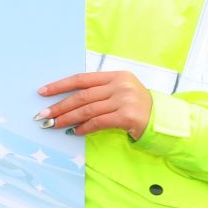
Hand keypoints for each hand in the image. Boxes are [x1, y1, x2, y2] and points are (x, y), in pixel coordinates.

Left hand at [37, 70, 151, 139]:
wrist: (164, 120)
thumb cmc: (139, 107)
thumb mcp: (121, 91)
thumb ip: (100, 91)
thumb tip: (67, 102)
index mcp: (116, 75)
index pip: (82, 79)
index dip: (60, 85)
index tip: (42, 92)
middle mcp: (120, 85)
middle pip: (82, 96)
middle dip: (59, 106)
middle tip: (43, 115)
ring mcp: (125, 100)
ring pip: (87, 110)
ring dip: (67, 119)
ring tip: (53, 124)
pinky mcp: (128, 116)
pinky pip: (98, 122)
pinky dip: (84, 128)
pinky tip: (74, 132)